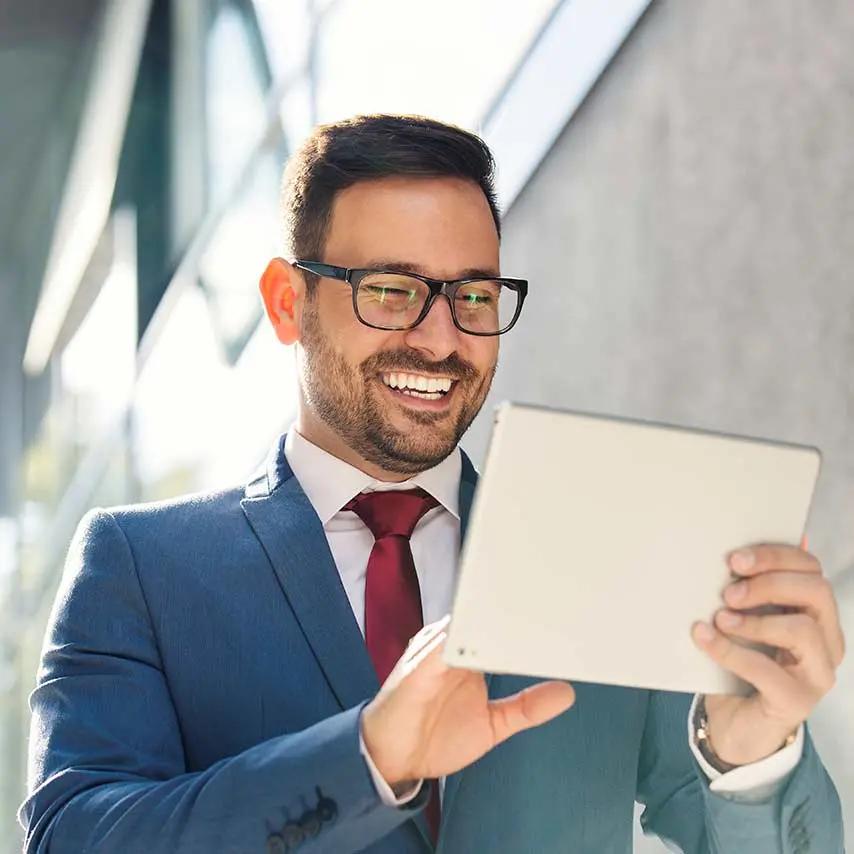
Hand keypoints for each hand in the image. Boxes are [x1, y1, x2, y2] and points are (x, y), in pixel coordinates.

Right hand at [361, 615, 574, 786]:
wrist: (391, 759)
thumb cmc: (435, 735)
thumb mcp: (492, 724)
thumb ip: (526, 708)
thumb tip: (566, 692)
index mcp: (468, 655)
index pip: (500, 627)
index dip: (526, 620)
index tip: (560, 614)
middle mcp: (451, 647)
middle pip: (484, 617)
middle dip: (514, 612)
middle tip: (548, 602)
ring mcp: (434, 652)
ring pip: (467, 623)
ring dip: (492, 618)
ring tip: (522, 611)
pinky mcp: (420, 665)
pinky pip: (443, 644)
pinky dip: (463, 638)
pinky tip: (483, 639)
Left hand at [692, 545, 845, 765]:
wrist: (735, 725)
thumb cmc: (741, 664)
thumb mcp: (744, 621)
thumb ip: (746, 592)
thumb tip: (734, 554)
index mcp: (818, 615)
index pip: (811, 569)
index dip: (775, 556)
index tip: (734, 559)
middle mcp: (828, 642)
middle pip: (817, 591)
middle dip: (769, 583)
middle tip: (728, 591)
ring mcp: (817, 674)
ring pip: (803, 630)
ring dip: (754, 620)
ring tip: (720, 619)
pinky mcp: (796, 702)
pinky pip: (768, 671)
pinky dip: (731, 651)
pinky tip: (705, 639)